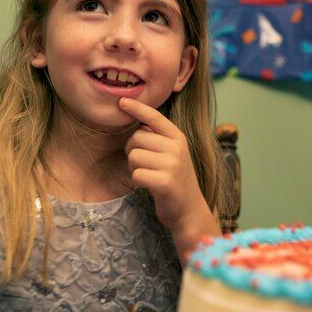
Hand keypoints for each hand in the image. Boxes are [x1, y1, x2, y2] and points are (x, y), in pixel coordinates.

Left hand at [118, 97, 219, 261]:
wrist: (189, 210)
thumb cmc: (175, 180)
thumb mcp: (173, 154)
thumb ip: (159, 139)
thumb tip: (136, 124)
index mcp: (178, 138)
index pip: (154, 117)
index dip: (137, 108)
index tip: (122, 101)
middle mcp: (176, 147)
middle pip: (136, 138)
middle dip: (133, 151)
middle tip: (146, 165)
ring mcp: (172, 164)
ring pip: (134, 156)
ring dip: (135, 168)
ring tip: (150, 176)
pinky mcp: (164, 182)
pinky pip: (136, 174)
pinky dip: (138, 181)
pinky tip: (150, 186)